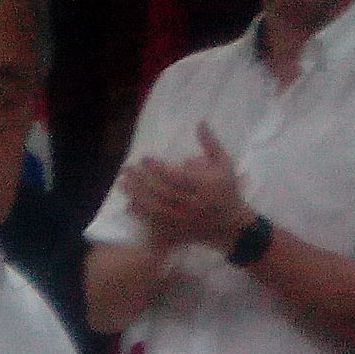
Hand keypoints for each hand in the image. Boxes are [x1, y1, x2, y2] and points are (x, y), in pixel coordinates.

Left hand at [120, 122, 253, 252]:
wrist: (232, 226)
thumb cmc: (227, 191)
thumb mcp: (224, 164)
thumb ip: (211, 143)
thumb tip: (200, 121)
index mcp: (204, 187)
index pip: (178, 178)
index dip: (159, 169)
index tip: (144, 158)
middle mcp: (193, 205)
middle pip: (163, 193)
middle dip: (142, 181)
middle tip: (126, 169)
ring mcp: (184, 220)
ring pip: (156, 210)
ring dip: (137, 197)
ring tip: (122, 184)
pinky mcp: (179, 232)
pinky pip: (157, 225)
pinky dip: (143, 216)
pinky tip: (129, 205)